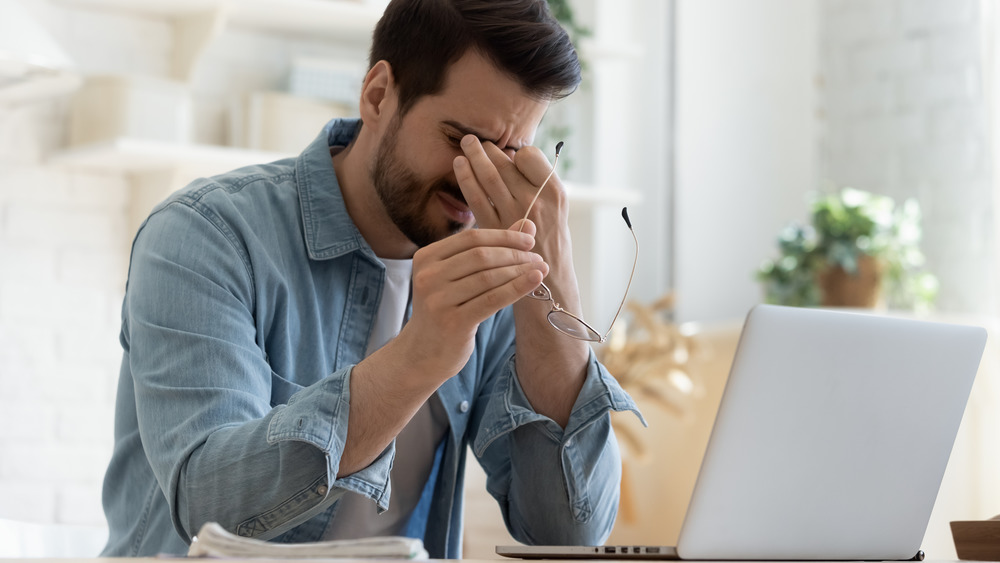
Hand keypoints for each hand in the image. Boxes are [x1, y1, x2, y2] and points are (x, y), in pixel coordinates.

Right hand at [397, 225, 548, 379]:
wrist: (423, 353)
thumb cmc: (446, 309)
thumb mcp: (459, 277)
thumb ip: (488, 249)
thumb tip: (527, 225)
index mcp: (426, 257)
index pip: (471, 238)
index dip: (504, 236)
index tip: (529, 240)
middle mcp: (428, 276)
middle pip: (481, 255)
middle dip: (514, 254)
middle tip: (537, 258)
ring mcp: (438, 300)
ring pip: (488, 277)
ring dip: (519, 271)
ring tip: (540, 270)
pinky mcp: (452, 322)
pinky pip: (492, 299)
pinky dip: (517, 288)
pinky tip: (534, 281)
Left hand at [453, 135, 568, 257]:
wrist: (550, 282)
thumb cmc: (552, 242)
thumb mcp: (557, 210)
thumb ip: (538, 185)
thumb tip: (511, 157)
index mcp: (555, 192)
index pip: (529, 156)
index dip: (516, 153)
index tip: (509, 155)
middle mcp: (535, 200)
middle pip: (506, 163)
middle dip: (487, 149)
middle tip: (474, 140)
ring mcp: (514, 214)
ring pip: (489, 176)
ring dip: (474, 156)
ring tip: (465, 144)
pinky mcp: (495, 229)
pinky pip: (476, 197)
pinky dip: (466, 178)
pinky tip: (459, 166)